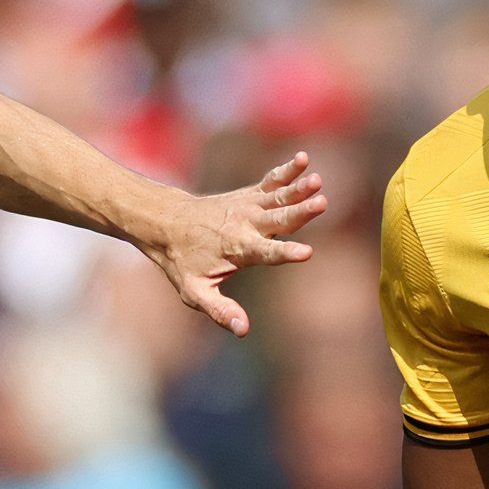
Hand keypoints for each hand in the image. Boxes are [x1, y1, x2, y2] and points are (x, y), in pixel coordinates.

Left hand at [141, 153, 324, 336]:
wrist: (166, 222)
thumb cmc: (182, 261)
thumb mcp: (194, 291)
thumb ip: (220, 310)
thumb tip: (243, 330)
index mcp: (238, 250)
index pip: (266, 253)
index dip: (286, 253)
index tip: (306, 252)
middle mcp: (246, 225)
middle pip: (279, 219)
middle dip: (301, 212)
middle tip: (322, 203)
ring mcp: (248, 207)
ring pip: (278, 197)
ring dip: (299, 188)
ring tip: (318, 180)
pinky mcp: (249, 195)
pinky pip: (271, 181)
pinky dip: (287, 170)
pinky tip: (303, 159)